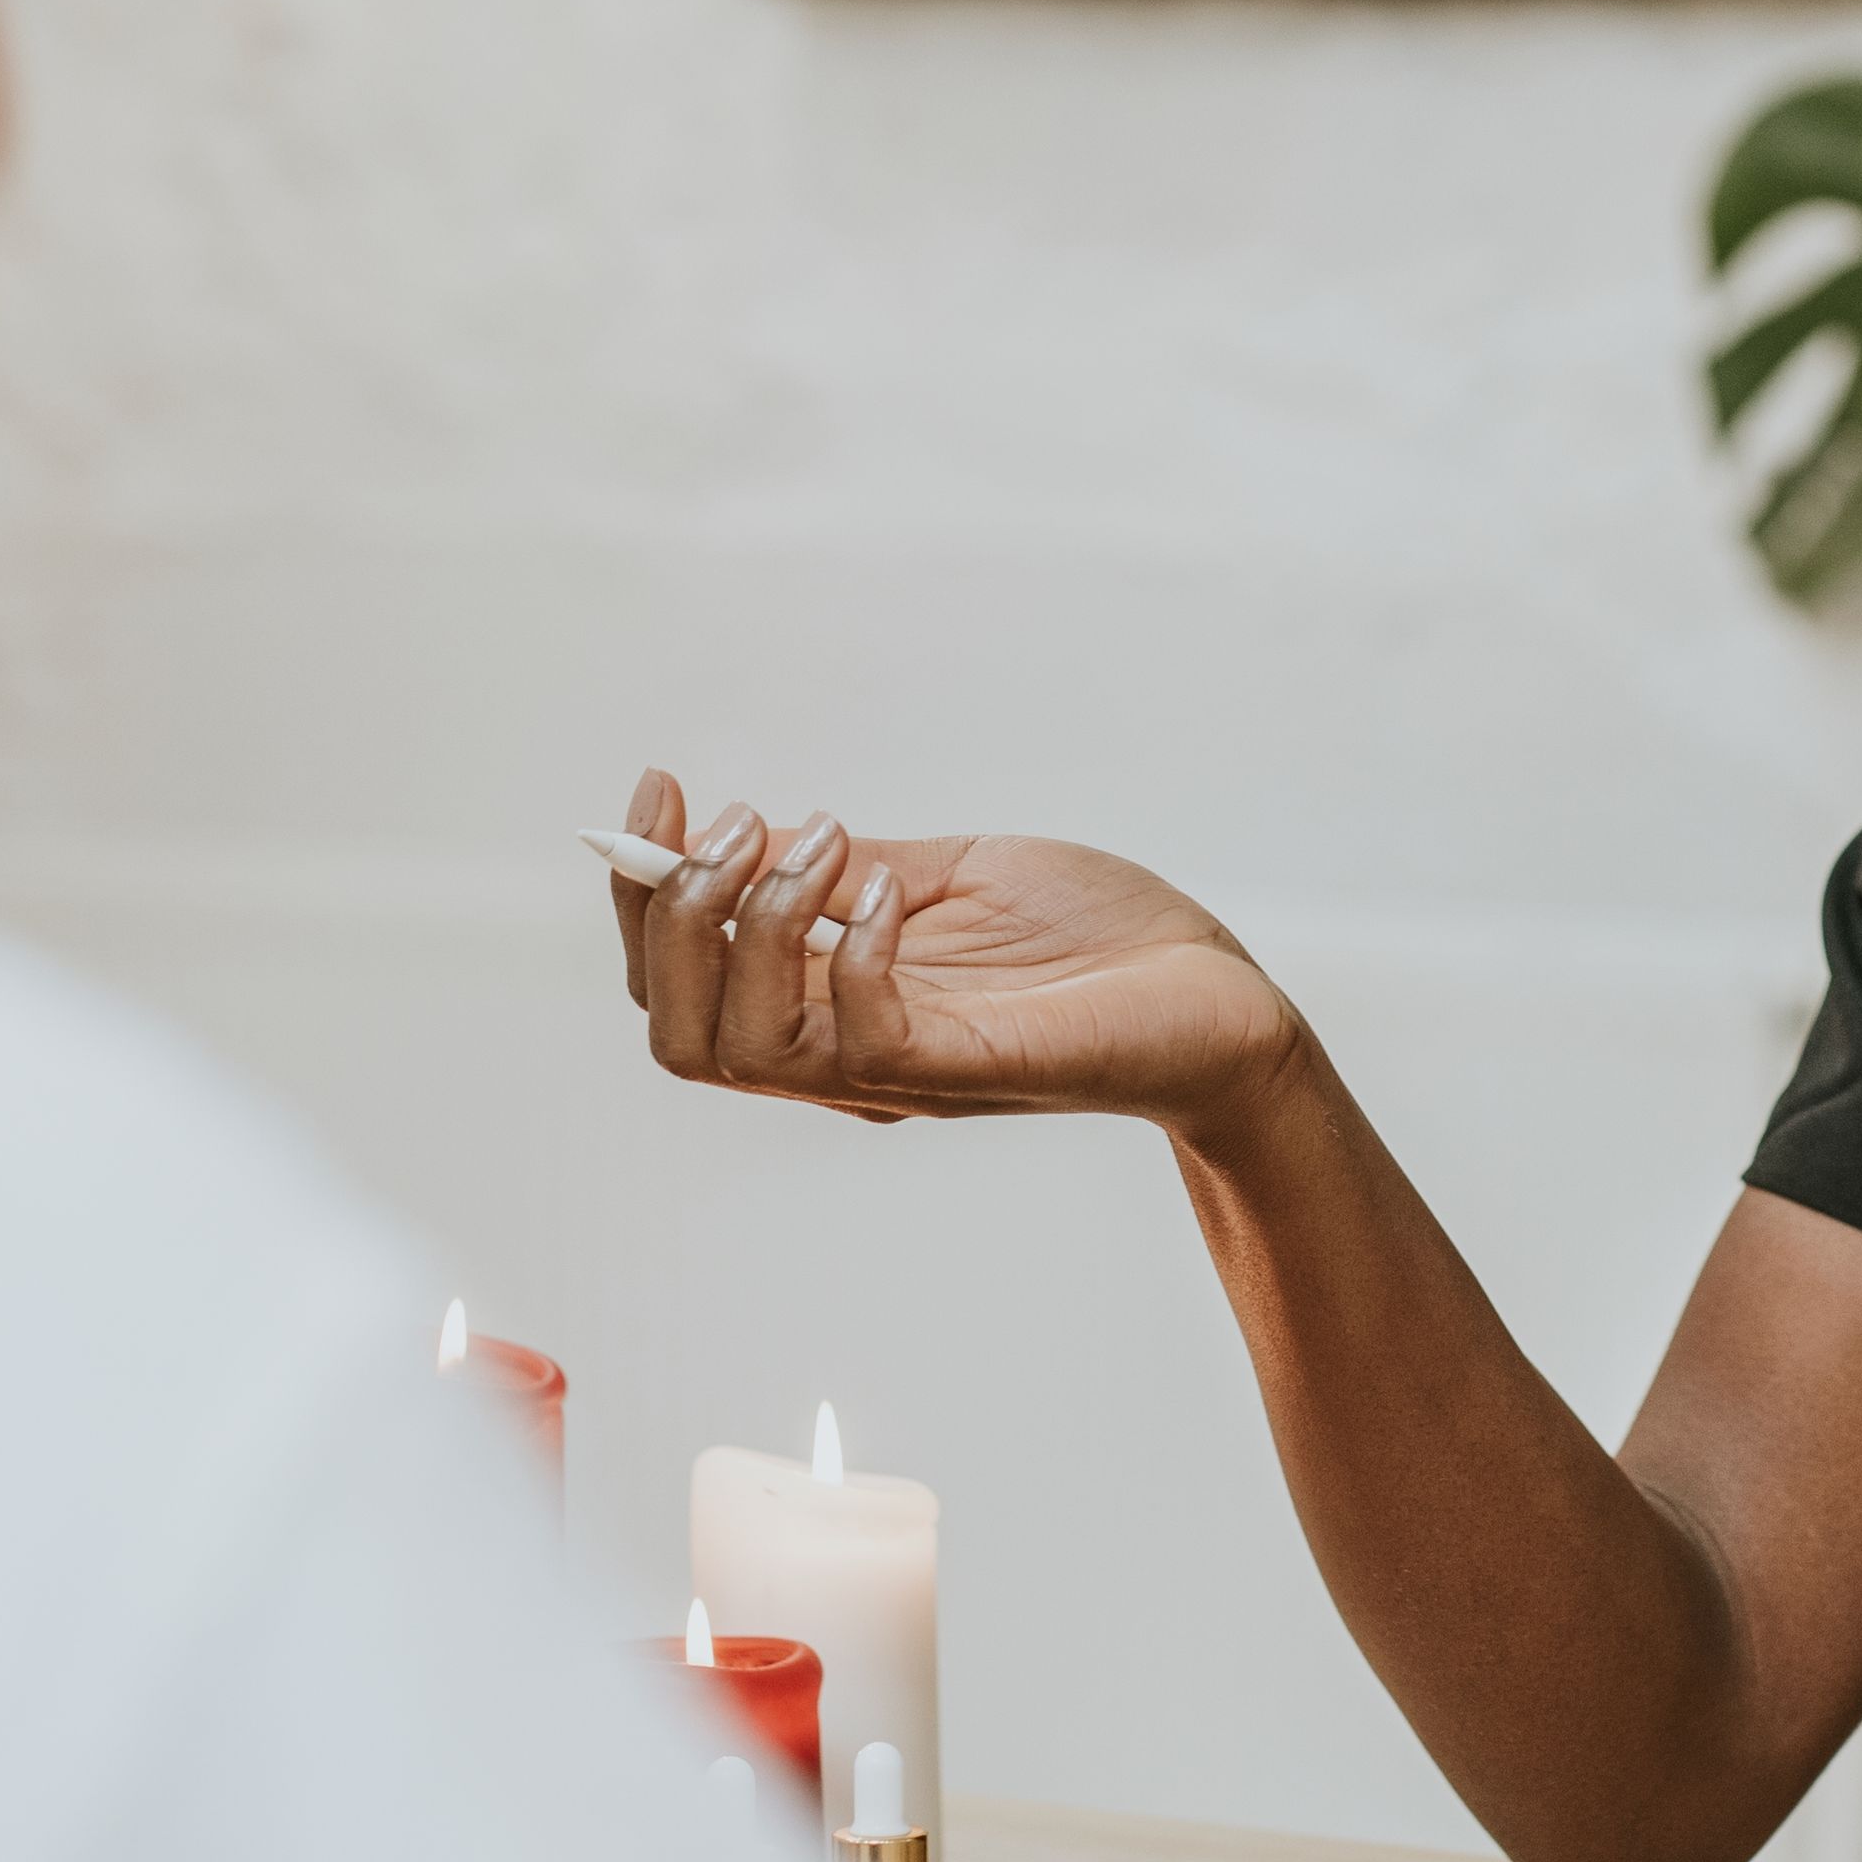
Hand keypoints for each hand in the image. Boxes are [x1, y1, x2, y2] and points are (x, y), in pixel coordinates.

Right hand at [608, 767, 1311, 1136]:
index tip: (658, 789)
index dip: (642, 889)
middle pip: (673, 1029)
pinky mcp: (960, 1071)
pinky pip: (852, 1038)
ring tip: (821, 839)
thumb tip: (750, 830)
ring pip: (732, 1048)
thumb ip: (852, 872)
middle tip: (737, 822)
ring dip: (748, 921)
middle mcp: (839, 1057)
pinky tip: (893, 891)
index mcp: (824, 1007)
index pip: (675, 982)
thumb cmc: (1099, 939)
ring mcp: (895, 1073)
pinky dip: (848, 951)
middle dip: (670, 913)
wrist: (1219, 996)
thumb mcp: (952, 879)